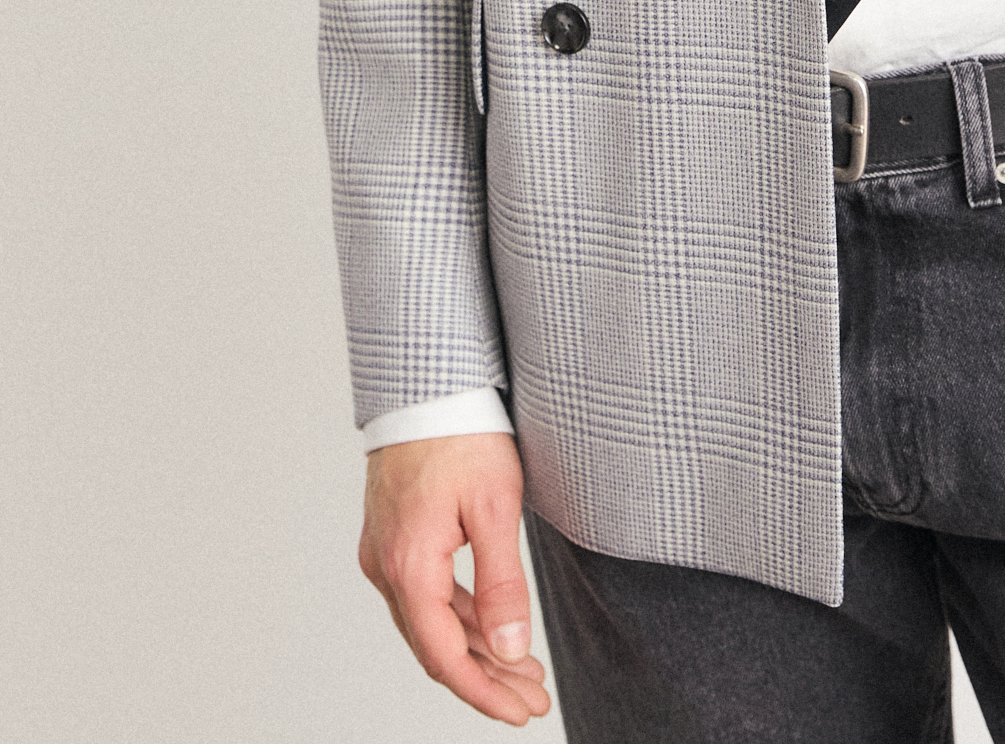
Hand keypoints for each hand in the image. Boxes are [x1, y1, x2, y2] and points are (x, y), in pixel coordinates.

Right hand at [360, 433, 551, 725]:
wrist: (425, 381)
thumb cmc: (463, 432)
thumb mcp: (495, 507)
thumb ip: (503, 583)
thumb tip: (513, 651)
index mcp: (409, 566)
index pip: (445, 656)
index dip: (484, 693)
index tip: (521, 714)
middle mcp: (386, 567)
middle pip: (437, 646)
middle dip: (487, 679)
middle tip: (534, 700)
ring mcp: (385, 553)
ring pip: (431, 623)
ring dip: (476, 650)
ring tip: (524, 672)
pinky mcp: (394, 537)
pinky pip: (426, 595)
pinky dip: (461, 617)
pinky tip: (493, 628)